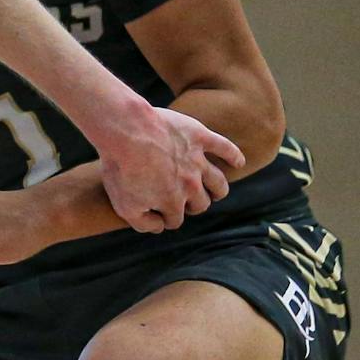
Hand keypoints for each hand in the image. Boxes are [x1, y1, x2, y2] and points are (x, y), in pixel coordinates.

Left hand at [94, 103, 240, 232]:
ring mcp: (198, 161)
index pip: (176, 219)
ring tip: (216, 192)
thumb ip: (143, 223)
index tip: (161, 215)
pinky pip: (225, 147)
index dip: (167, 219)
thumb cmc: (121, 169)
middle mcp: (190, 185)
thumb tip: (159, 228)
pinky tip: (238, 162)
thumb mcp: (123, 206)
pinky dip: (234, 156)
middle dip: (193, 206)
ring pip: (218, 182)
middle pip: (200, 203)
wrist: (126, 132)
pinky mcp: (200, 137)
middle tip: (186, 202)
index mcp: (172, 202)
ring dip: (218, 190)